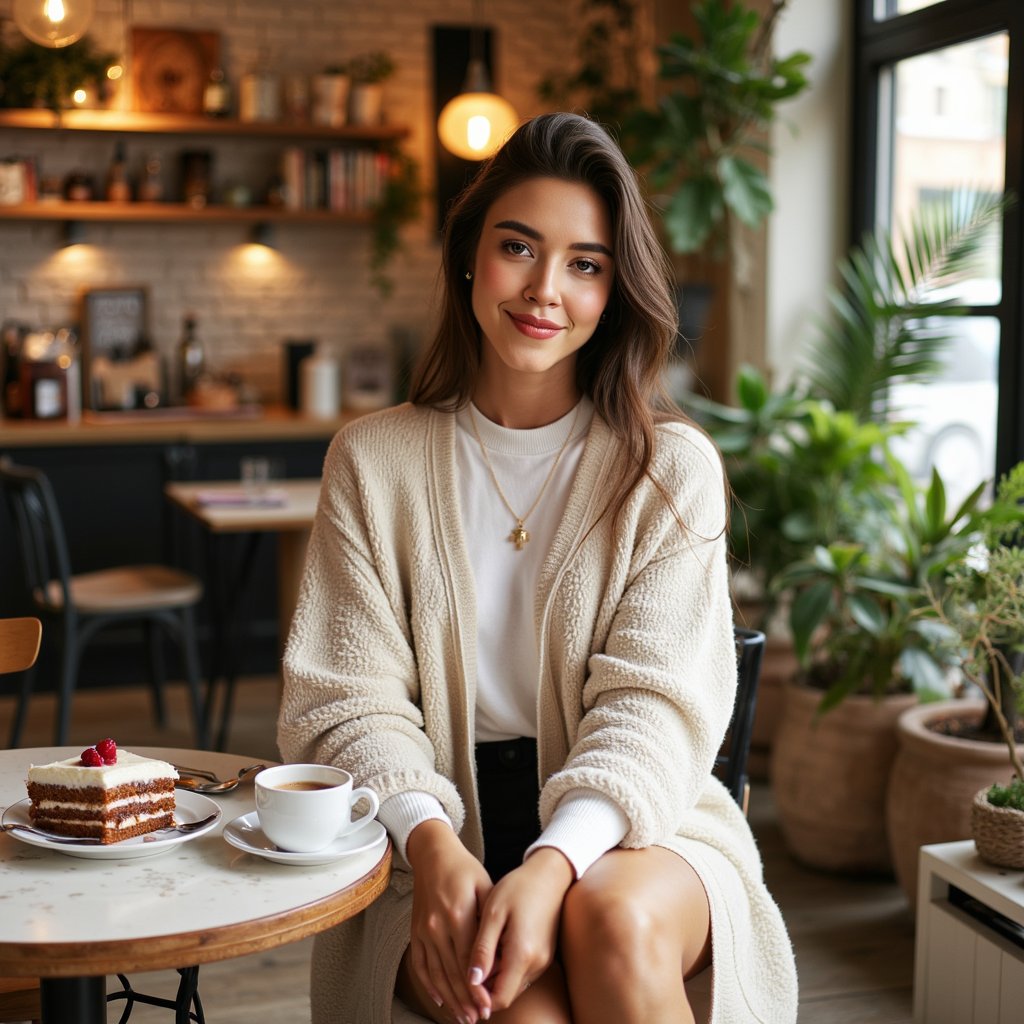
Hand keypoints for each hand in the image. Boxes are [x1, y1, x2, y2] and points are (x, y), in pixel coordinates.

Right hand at [405, 820, 492, 1022]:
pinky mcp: (416, 933)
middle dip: (465, 999)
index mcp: (458, 914)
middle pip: (452, 972)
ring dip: (449, 999)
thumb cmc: (465, 871)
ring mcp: (423, 931)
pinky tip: (439, 1001)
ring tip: (462, 1017)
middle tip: (478, 1018)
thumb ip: (490, 920)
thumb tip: (499, 953)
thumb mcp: (485, 887)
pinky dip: (429, 985)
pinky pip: (421, 965)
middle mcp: (437, 926)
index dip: (478, 987)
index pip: (468, 960)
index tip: (489, 1005)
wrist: (434, 856)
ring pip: (436, 973)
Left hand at [467, 847, 574, 1016]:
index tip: (462, 986)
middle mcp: (536, 964)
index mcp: (522, 955)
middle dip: (484, 989)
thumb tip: (471, 982)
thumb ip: (482, 949)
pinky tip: (495, 947)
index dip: (478, 1000)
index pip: (499, 999)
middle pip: (506, 994)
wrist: (550, 874)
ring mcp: (543, 960)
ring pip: (513, 984)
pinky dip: (506, 968)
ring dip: (495, 978)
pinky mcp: (545, 954)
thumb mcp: (493, 914)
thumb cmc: (518, 888)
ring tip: (478, 955)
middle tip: (466, 969)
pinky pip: (522, 972)